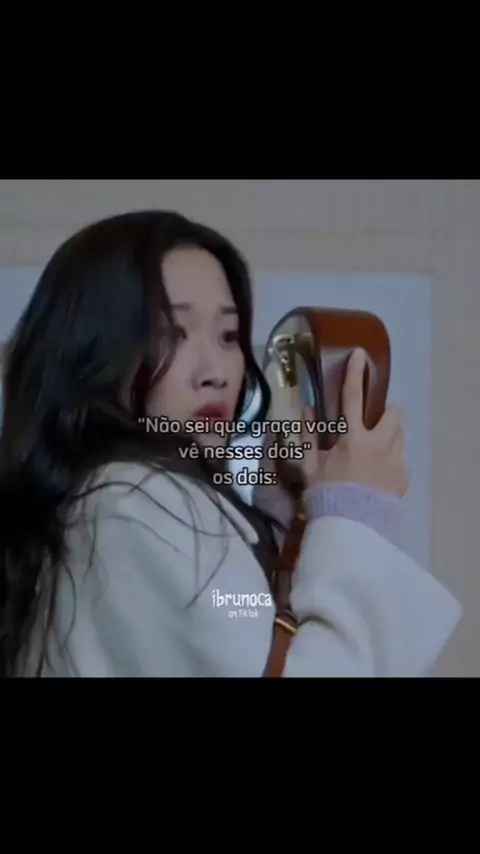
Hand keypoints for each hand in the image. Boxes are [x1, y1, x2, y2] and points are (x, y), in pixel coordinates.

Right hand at [301, 348, 409, 497]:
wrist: (350, 526)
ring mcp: (395, 461)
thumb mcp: (311, 465)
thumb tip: (305, 410)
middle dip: (386, 413)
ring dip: (388, 437)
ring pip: (399, 436)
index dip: (355, 374)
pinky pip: (400, 460)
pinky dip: (390, 462)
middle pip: (394, 414)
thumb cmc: (326, 494)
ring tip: (373, 453)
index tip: (359, 355)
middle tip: (373, 424)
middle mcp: (380, 444)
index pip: (352, 398)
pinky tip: (376, 477)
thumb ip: (307, 436)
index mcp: (353, 438)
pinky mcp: (403, 477)